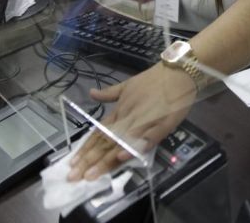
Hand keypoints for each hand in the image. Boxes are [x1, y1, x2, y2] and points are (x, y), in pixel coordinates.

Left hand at [67, 63, 196, 180]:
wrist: (177, 73)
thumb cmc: (153, 80)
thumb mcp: (128, 84)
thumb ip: (109, 93)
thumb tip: (92, 93)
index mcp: (120, 111)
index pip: (99, 133)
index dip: (86, 148)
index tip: (72, 163)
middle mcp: (128, 119)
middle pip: (105, 142)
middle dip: (89, 161)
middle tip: (74, 176)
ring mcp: (143, 123)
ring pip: (121, 144)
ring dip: (105, 160)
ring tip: (91, 175)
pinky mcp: (160, 126)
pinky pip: (145, 140)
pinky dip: (133, 148)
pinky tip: (121, 158)